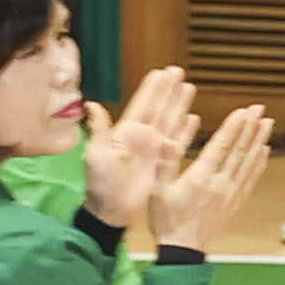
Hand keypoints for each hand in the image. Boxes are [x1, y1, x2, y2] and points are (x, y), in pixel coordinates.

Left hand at [83, 67, 193, 228]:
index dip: (152, 89)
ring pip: (170, 121)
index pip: (143, 105)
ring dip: (180, 105)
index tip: (162, 72)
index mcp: (127, 133)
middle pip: (160, 108)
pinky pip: (178, 143)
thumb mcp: (96, 155)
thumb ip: (98, 130)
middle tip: (179, 71)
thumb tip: (90, 104)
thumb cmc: (101, 185)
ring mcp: (154, 150)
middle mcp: (143, 138)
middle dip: (169, 90)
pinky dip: (186, 131)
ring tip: (190, 87)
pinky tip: (194, 119)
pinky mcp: (164, 163)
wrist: (112, 212)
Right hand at [151, 105, 272, 251]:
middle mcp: (220, 184)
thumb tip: (169, 138)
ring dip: (258, 141)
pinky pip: (251, 179)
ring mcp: (231, 194)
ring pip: (248, 163)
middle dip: (249, 128)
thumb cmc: (165, 219)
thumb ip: (165, 162)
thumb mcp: (157, 189)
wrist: (182, 250)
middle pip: (238, 151)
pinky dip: (259, 163)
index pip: (220, 147)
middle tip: (259, 109)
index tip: (244, 111)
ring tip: (267, 123)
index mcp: (199, 178)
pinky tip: (265, 150)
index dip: (234, 127)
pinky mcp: (236, 203)